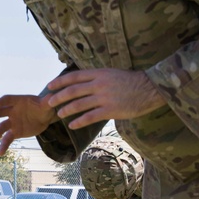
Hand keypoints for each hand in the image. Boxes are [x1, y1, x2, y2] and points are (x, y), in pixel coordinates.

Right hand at [0, 94, 58, 154]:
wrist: (44, 117)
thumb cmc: (43, 107)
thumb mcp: (46, 104)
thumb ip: (47, 102)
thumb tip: (52, 98)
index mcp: (18, 101)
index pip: (7, 100)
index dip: (1, 102)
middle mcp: (12, 111)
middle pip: (0, 112)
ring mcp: (12, 122)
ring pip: (2, 126)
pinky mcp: (15, 133)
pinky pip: (7, 139)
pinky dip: (3, 146)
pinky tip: (0, 153)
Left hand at [46, 68, 163, 128]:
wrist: (150, 88)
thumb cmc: (130, 81)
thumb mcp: (111, 74)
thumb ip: (96, 78)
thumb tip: (80, 83)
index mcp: (99, 73)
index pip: (74, 76)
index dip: (60, 82)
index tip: (50, 86)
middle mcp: (99, 84)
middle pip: (72, 91)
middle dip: (58, 97)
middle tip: (49, 102)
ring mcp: (104, 98)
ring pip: (79, 104)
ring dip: (66, 110)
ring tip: (59, 115)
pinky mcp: (111, 110)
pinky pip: (90, 117)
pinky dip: (79, 121)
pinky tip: (72, 125)